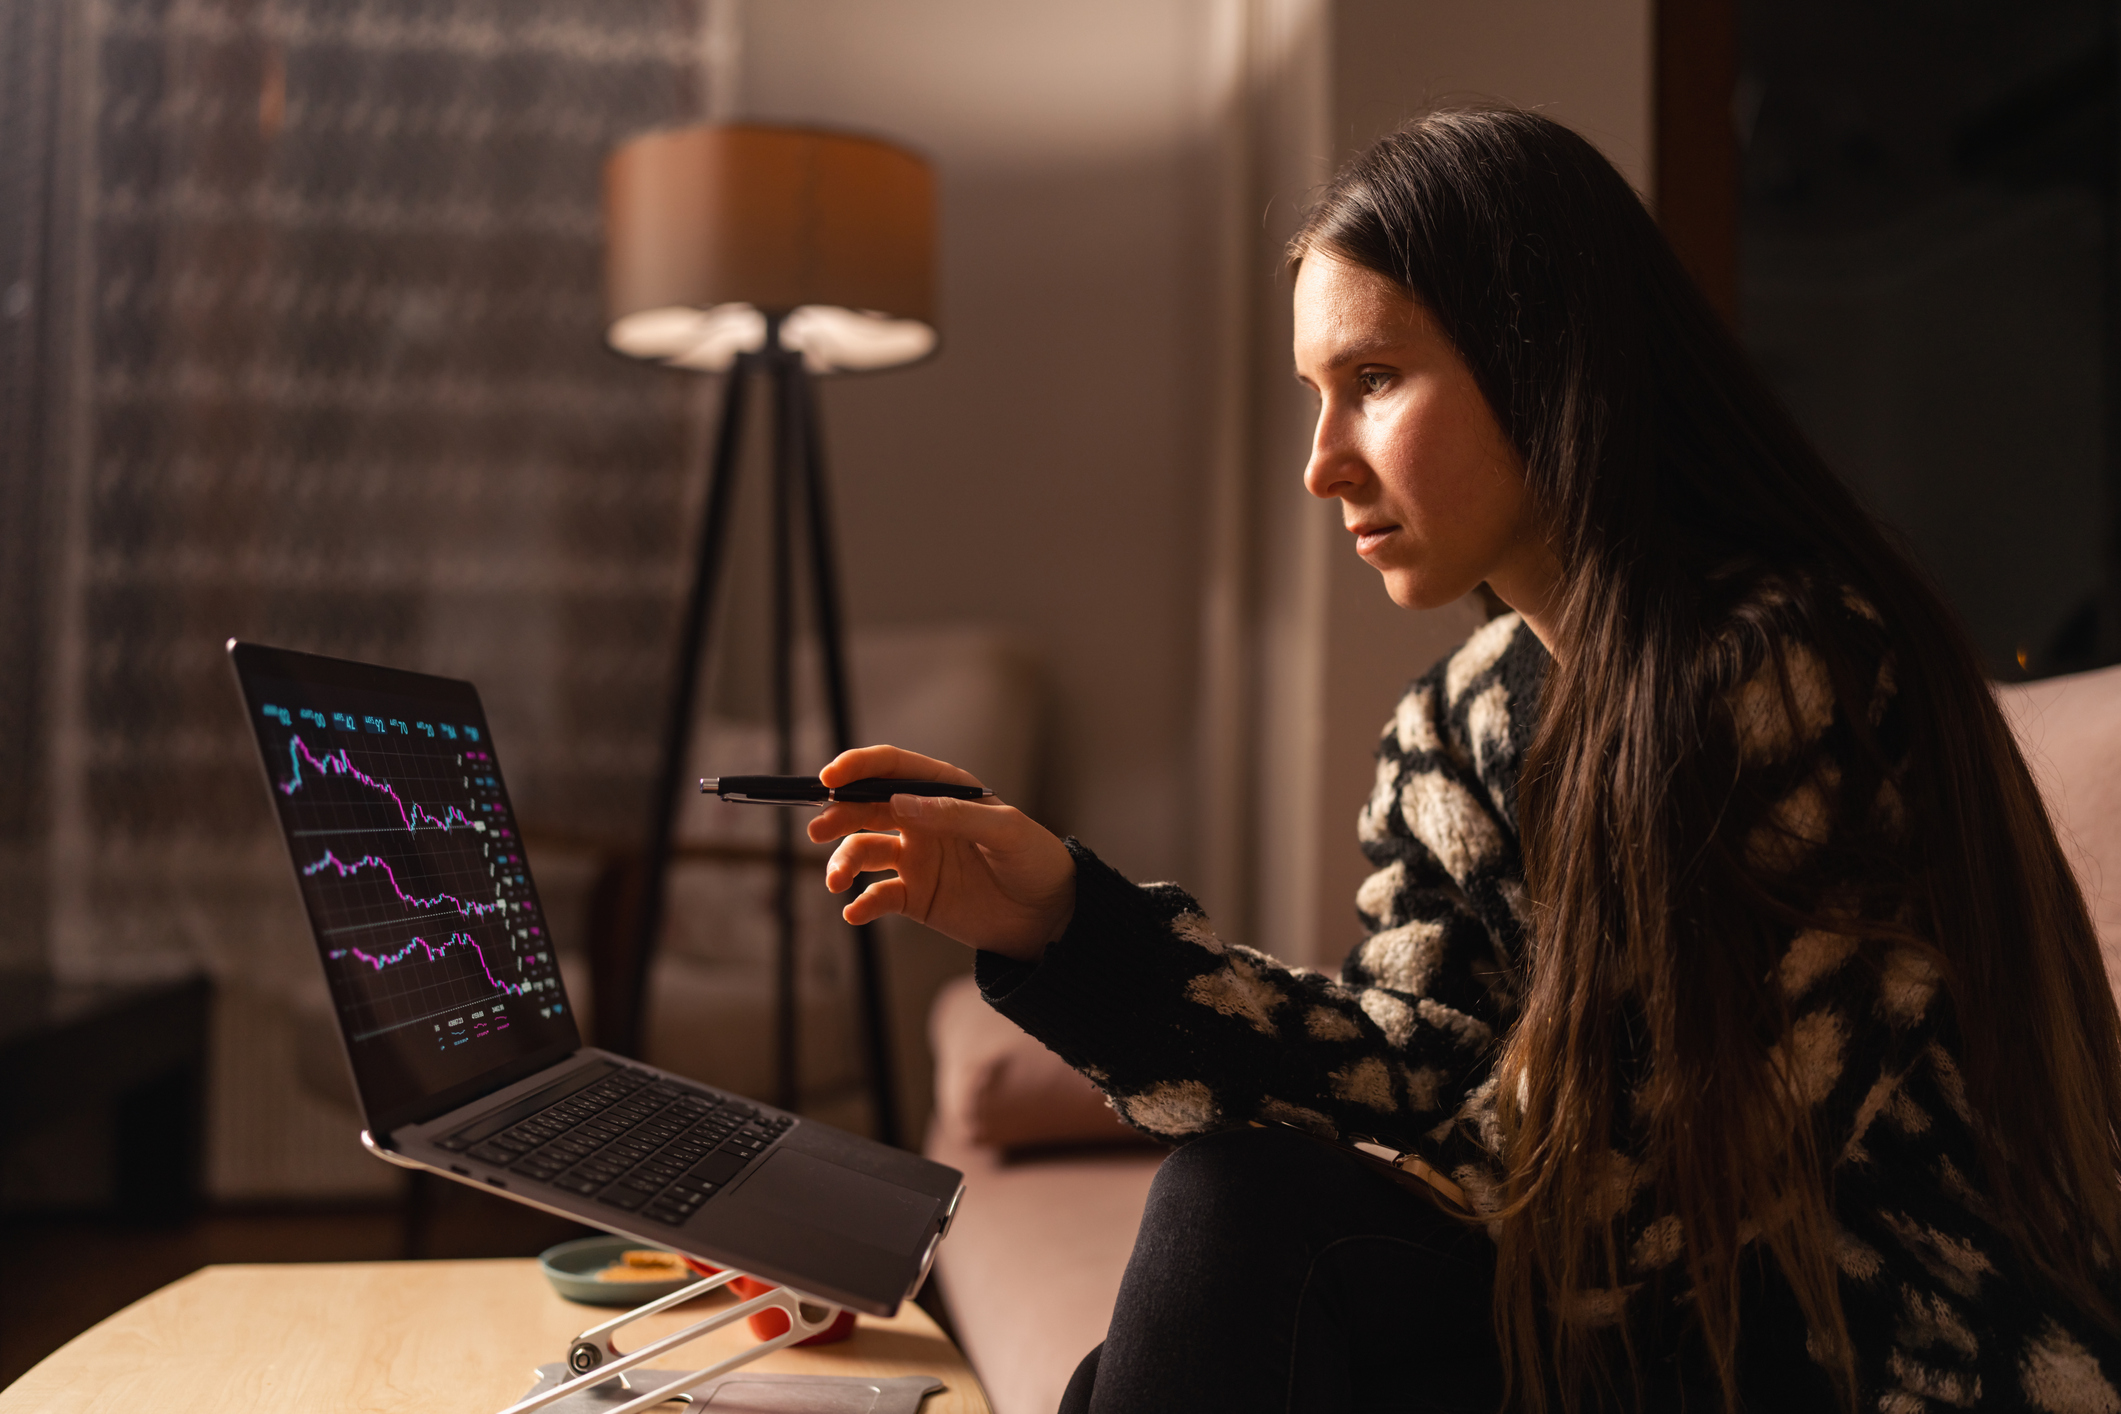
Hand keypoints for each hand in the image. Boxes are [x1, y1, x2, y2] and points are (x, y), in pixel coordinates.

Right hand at [807, 745, 1074, 962]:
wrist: (1049, 917)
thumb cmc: (1035, 861)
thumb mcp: (1005, 831)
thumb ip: (954, 815)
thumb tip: (899, 803)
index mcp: (945, 792)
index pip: (893, 769)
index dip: (858, 768)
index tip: (829, 778)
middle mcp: (923, 820)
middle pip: (865, 807)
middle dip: (838, 814)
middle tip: (818, 830)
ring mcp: (915, 858)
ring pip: (862, 851)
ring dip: (842, 862)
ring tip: (837, 882)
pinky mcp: (914, 896)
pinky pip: (877, 896)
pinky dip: (861, 904)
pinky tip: (855, 913)